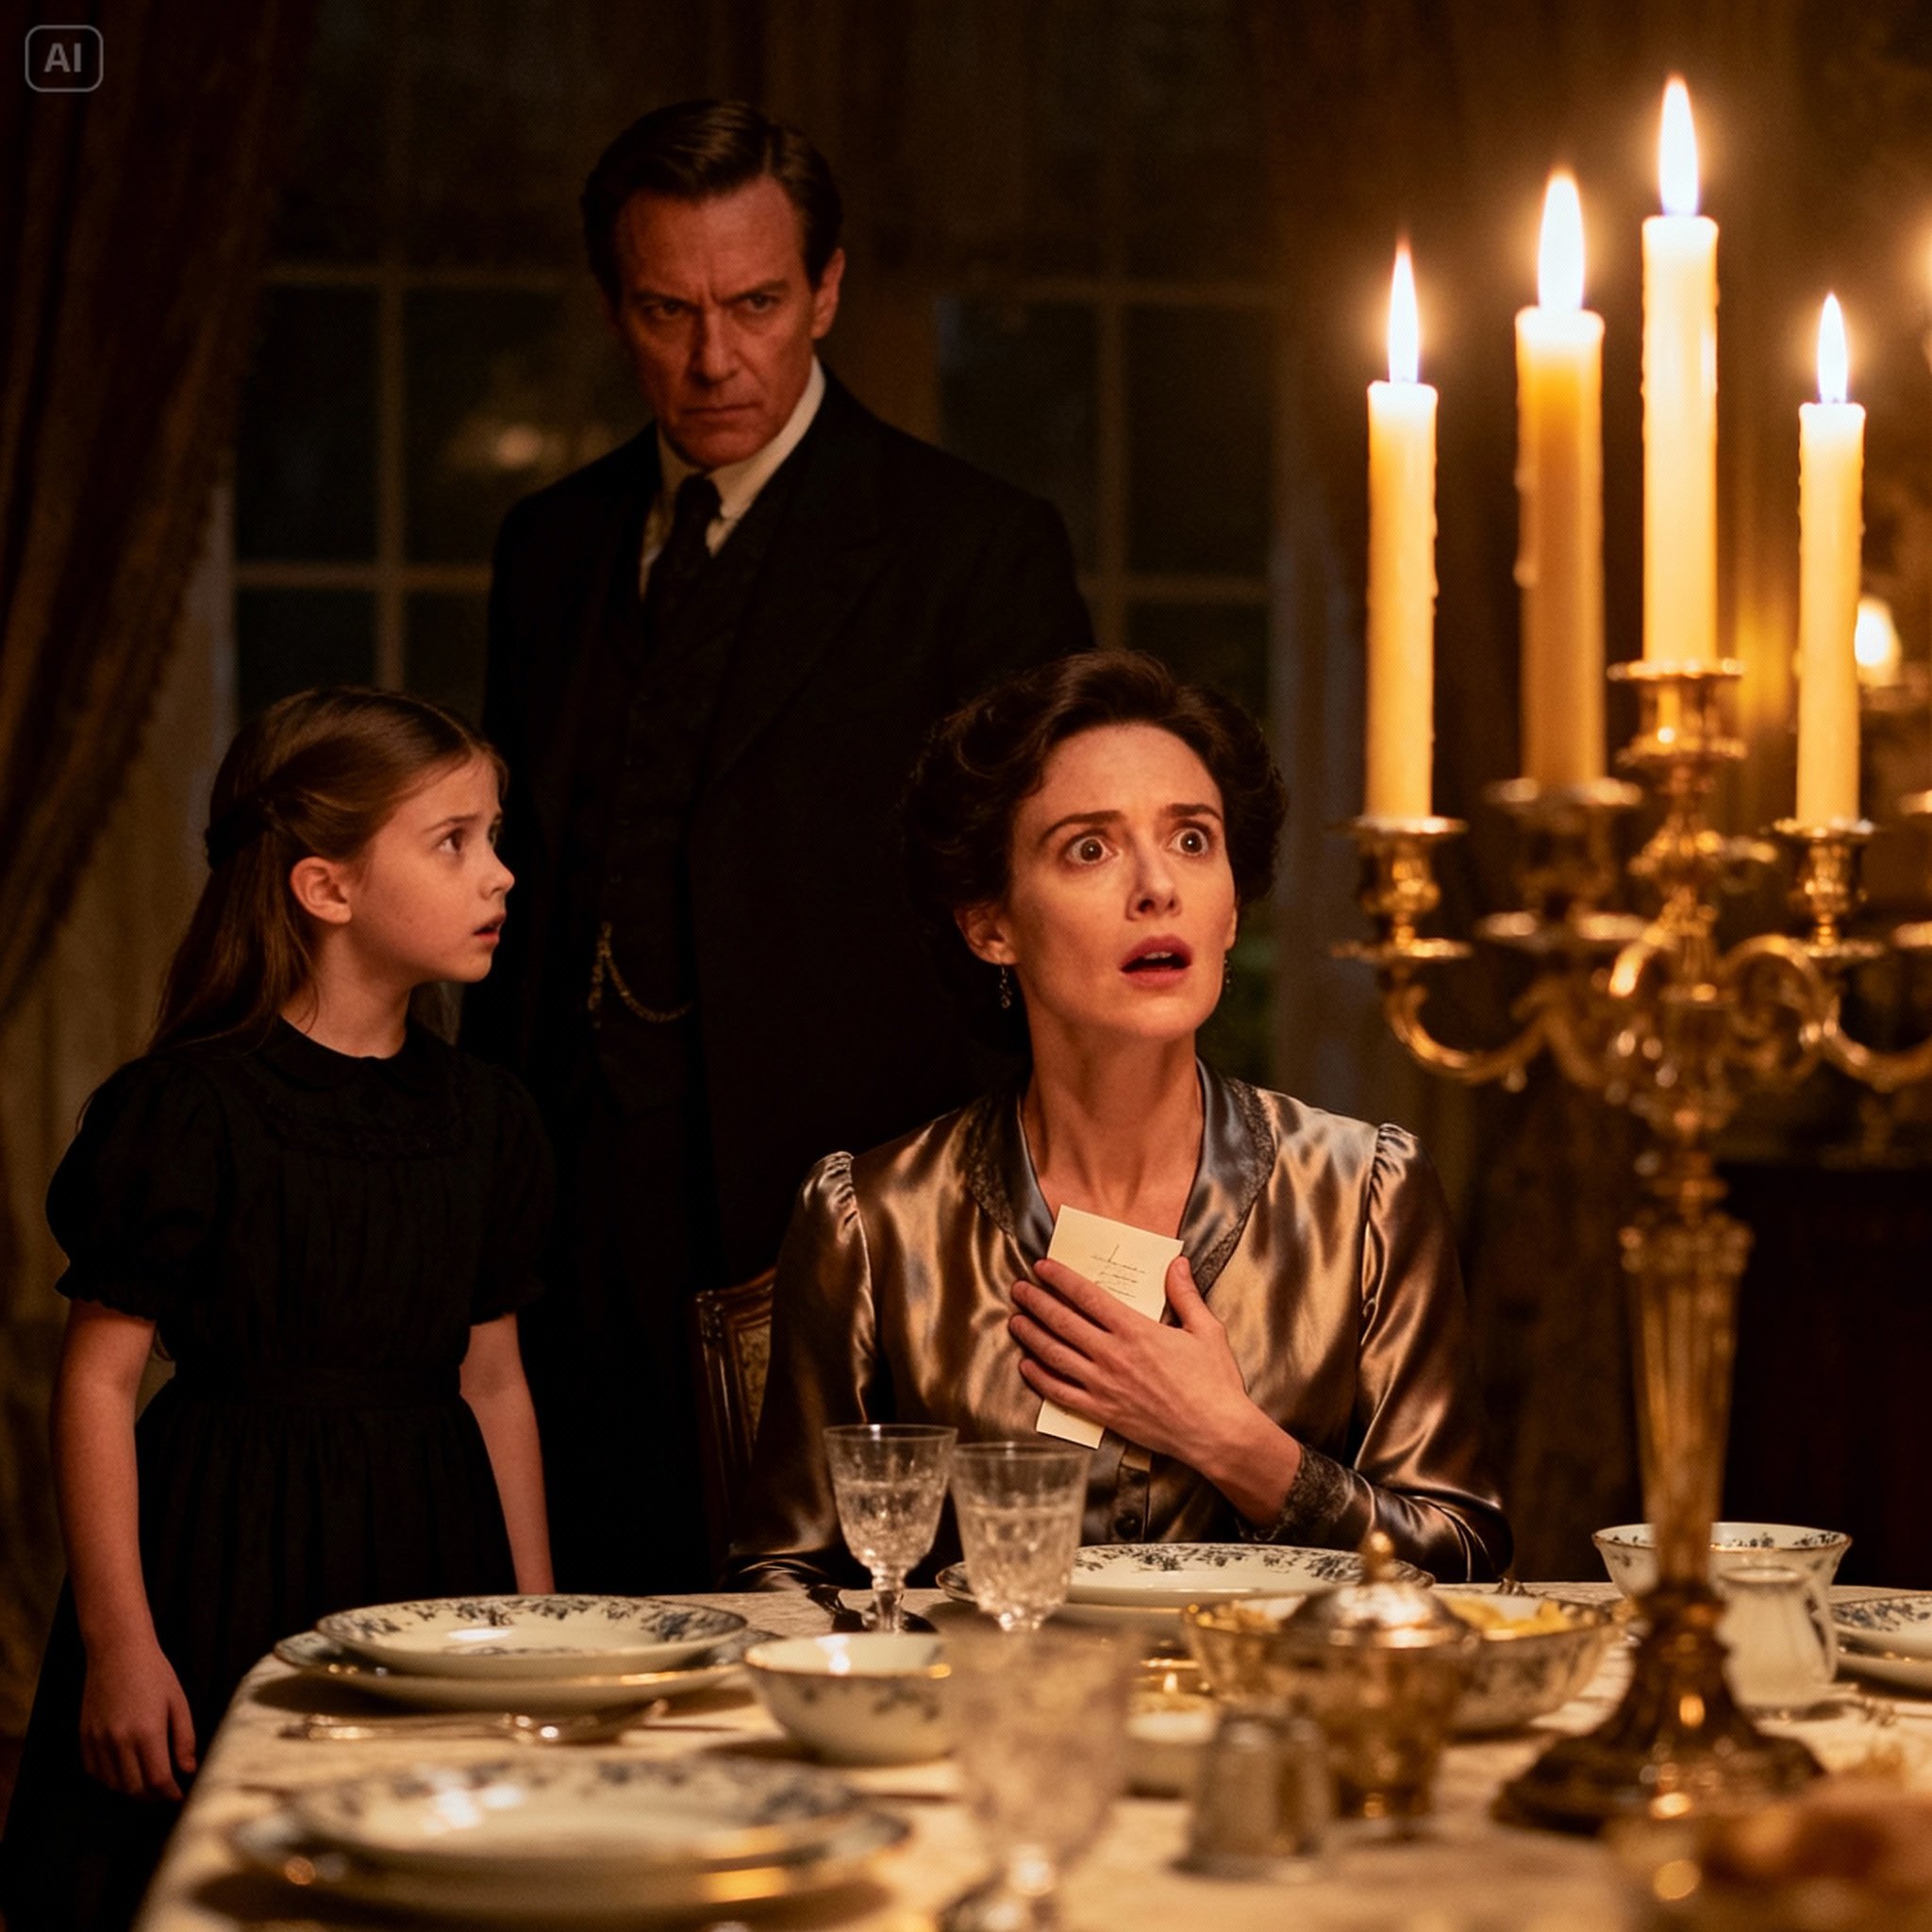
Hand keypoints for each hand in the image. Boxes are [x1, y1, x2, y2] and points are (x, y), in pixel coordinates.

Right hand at [80, 1636, 196, 1798]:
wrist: (117, 1652)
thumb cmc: (154, 1674)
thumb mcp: (178, 1702)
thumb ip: (184, 1739)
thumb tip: (188, 1770)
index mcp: (147, 1732)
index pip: (157, 1780)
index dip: (170, 1794)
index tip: (179, 1796)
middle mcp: (119, 1741)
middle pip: (134, 1788)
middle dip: (152, 1797)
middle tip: (166, 1793)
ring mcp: (98, 1741)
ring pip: (113, 1784)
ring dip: (131, 1790)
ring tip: (148, 1785)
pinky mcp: (84, 1737)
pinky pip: (94, 1772)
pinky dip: (109, 1780)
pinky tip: (124, 1772)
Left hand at [1010, 1255, 1256, 1466]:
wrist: (1215, 1433)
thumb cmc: (1215, 1382)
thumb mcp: (1206, 1330)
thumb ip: (1185, 1294)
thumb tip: (1176, 1263)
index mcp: (1135, 1330)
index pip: (1087, 1296)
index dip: (1061, 1279)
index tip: (1042, 1266)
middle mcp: (1112, 1355)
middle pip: (1062, 1321)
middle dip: (1036, 1301)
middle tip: (1018, 1289)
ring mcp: (1103, 1385)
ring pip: (1054, 1355)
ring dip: (1031, 1335)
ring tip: (1015, 1321)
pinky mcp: (1102, 1412)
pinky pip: (1061, 1393)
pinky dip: (1040, 1379)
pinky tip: (1027, 1367)